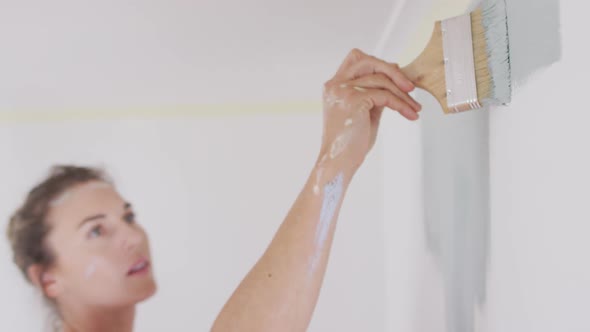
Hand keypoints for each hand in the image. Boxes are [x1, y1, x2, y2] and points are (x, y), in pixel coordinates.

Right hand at [318, 48, 421, 172]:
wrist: (339, 163)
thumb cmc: (350, 143)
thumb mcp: (365, 112)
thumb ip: (375, 94)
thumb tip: (394, 80)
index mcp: (334, 86)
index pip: (357, 59)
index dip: (379, 64)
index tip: (398, 79)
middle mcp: (335, 84)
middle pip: (368, 60)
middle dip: (393, 71)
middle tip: (411, 88)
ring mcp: (343, 90)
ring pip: (381, 79)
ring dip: (403, 94)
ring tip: (414, 108)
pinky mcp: (353, 99)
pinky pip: (385, 95)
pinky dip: (401, 104)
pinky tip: (410, 114)